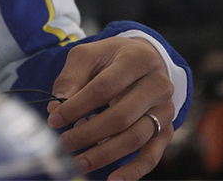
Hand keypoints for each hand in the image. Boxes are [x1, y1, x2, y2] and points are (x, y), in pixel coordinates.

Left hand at [46, 36, 174, 180]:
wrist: (146, 58)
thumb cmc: (112, 57)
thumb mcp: (88, 54)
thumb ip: (71, 77)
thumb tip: (56, 105)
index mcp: (137, 61)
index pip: (104, 88)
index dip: (77, 106)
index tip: (54, 119)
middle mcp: (158, 85)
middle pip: (121, 116)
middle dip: (88, 133)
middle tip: (64, 143)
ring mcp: (165, 109)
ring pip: (136, 138)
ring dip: (105, 154)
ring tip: (79, 162)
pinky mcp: (167, 129)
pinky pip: (153, 154)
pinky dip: (135, 170)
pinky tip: (114, 179)